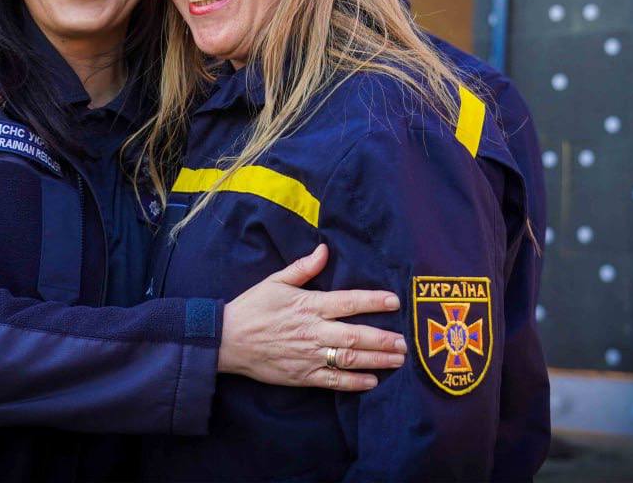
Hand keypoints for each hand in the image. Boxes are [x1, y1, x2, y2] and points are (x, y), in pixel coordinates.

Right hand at [218, 243, 406, 391]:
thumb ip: (303, 268)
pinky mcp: (302, 375)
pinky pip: (333, 380)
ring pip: (350, 359)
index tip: (394, 301)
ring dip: (377, 359)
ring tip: (398, 359)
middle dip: (383, 338)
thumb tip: (324, 250)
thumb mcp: (275, 281)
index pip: (348, 302)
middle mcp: (313, 331)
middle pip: (356, 335)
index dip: (373, 301)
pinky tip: (372, 381)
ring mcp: (308, 355)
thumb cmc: (252, 308)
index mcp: (308, 305)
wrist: (227, 341)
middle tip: (406, 342)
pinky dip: (354, 382)